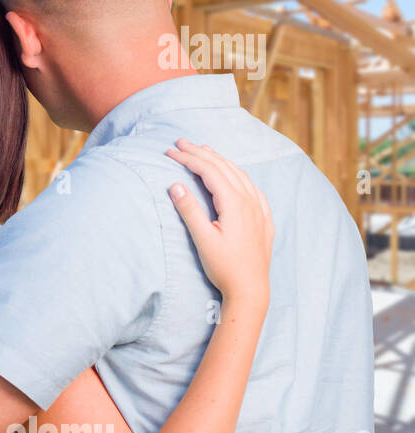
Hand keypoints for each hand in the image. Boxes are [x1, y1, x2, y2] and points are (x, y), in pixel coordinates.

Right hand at [165, 139, 272, 309]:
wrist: (251, 289)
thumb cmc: (225, 267)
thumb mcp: (203, 239)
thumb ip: (190, 211)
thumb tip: (175, 185)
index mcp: (235, 203)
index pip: (209, 171)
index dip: (188, 159)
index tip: (169, 152)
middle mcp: (250, 201)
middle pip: (224, 167)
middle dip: (201, 153)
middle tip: (180, 143)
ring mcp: (259, 208)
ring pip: (239, 174)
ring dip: (219, 160)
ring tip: (203, 150)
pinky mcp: (263, 218)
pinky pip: (251, 186)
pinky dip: (237, 173)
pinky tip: (233, 174)